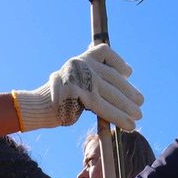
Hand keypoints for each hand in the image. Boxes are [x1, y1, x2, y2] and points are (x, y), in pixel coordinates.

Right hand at [14, 44, 143, 131]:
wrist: (36, 109)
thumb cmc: (57, 101)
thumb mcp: (74, 83)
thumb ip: (92, 80)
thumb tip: (119, 90)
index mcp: (80, 59)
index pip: (103, 52)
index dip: (118, 62)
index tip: (128, 73)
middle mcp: (81, 65)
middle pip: (111, 77)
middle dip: (128, 91)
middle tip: (141, 102)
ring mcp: (80, 78)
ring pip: (110, 93)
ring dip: (127, 106)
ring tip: (138, 116)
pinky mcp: (80, 95)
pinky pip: (104, 107)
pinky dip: (119, 117)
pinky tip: (129, 125)